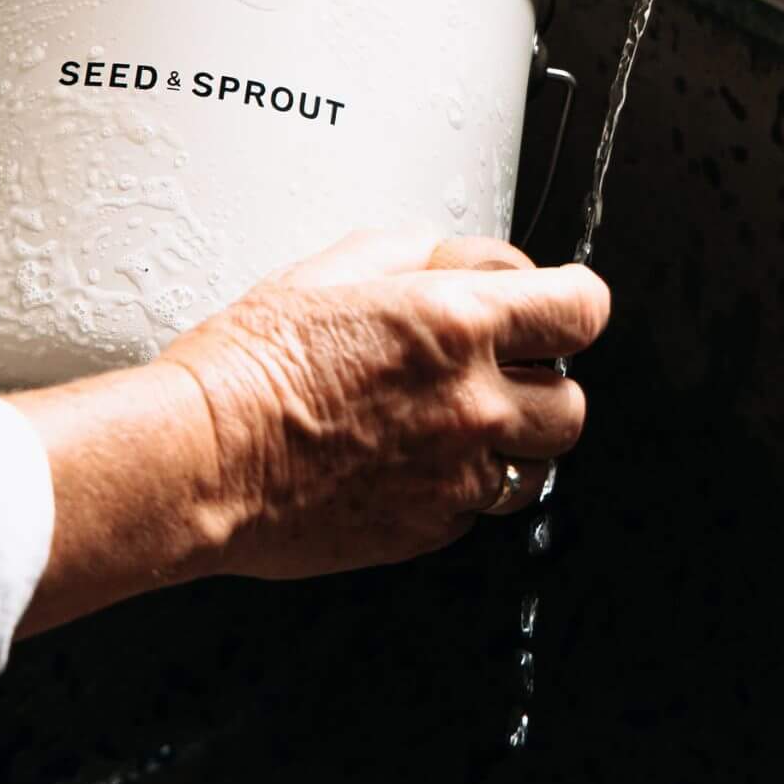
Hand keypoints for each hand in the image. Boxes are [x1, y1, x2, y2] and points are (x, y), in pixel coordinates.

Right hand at [162, 230, 608, 578]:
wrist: (202, 458)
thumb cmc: (249, 364)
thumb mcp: (334, 269)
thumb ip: (420, 257)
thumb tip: (462, 263)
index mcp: (458, 322)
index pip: (582, 310)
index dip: (569, 304)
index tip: (554, 308)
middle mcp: (473, 403)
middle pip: (571, 400)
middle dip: (539, 380)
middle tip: (491, 369)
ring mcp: (456, 474)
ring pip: (538, 464)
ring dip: (511, 439)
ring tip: (450, 421)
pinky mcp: (431, 526)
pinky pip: (478, 504)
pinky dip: (457, 482)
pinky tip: (404, 459)